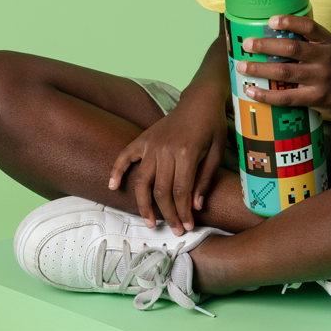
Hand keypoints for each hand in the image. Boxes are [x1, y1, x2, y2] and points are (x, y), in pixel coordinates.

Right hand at [107, 84, 227, 233]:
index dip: (183, 212)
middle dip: (168, 215)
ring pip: (143, 181)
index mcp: (187, 152)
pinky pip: (125, 156)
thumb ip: (205, 180)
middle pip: (161, 191)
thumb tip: (195, 207)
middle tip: (175, 230)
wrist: (199, 101)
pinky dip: (117, 171)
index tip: (187, 226)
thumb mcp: (217, 152)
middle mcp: (165, 149)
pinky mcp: (143, 139)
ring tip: (149, 222)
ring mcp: (151, 144)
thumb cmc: (212, 127)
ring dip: (144, 205)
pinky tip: (113, 187)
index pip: (181, 191)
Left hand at [236, 15, 330, 122]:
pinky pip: (288, 96)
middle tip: (247, 44)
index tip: (271, 19)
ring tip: (243, 66)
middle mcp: (325, 57)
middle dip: (266, 45)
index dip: (290, 21)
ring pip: (286, 72)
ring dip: (261, 69)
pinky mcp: (317, 98)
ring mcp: (321, 78)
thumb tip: (274, 36)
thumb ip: (309, 44)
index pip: (309, 26)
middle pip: (292, 48)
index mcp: (327, 42)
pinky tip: (253, 91)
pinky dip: (267, 94)